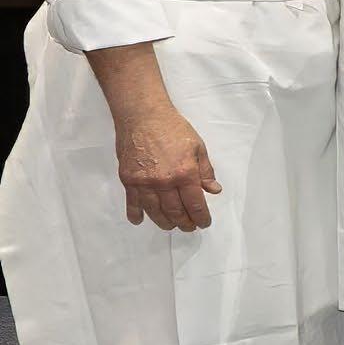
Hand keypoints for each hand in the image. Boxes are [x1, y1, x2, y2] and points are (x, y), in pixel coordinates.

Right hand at [115, 101, 220, 230]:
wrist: (143, 117)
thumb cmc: (173, 129)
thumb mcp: (198, 147)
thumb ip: (206, 171)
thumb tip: (214, 190)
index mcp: (185, 173)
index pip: (195, 204)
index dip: (201, 217)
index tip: (204, 223)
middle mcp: (164, 182)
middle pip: (175, 212)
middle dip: (184, 223)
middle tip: (189, 227)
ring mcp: (144, 183)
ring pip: (155, 211)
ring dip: (164, 222)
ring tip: (171, 226)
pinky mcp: (128, 180)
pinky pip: (132, 203)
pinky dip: (136, 214)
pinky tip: (140, 221)